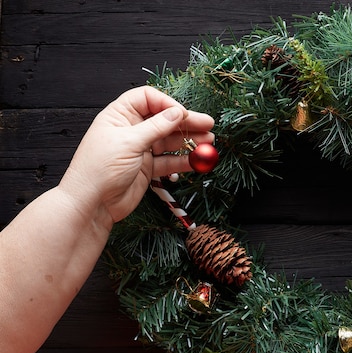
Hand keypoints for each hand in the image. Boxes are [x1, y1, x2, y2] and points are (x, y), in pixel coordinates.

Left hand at [59, 86, 214, 224]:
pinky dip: (184, 161)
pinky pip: (170, 161)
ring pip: (170, 141)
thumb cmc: (99, 169)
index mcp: (120, 116)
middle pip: (164, 119)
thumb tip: (177, 113)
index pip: (147, 99)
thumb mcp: (129, 142)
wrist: (91, 203)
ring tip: (209, 143)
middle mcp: (131, 130)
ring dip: (189, 141)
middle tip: (208, 124)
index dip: (167, 104)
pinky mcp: (147, 168)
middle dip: (186, 122)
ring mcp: (140, 149)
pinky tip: (197, 160)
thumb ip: (156, 127)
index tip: (183, 114)